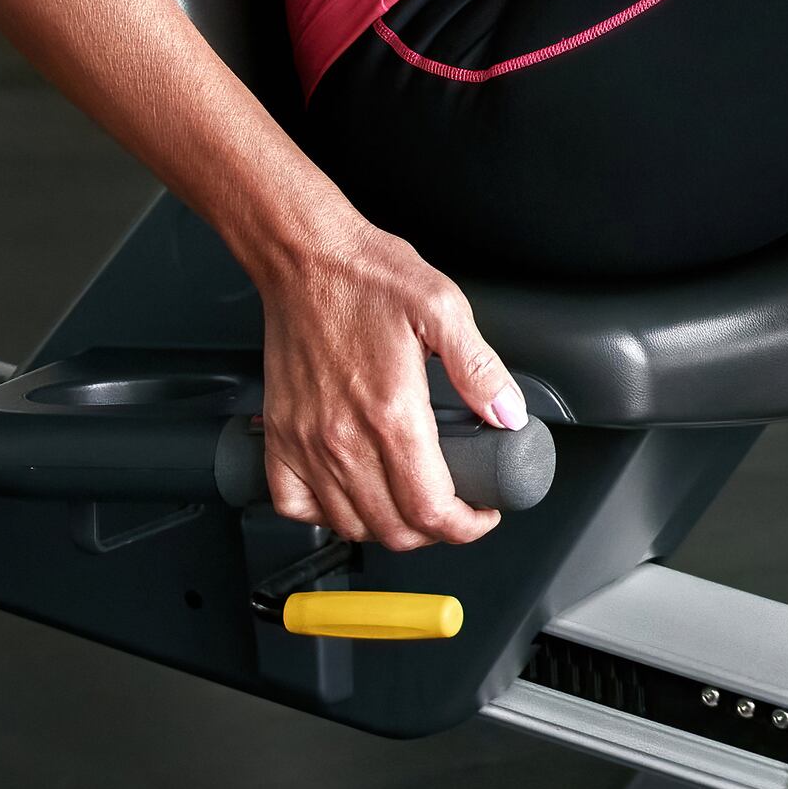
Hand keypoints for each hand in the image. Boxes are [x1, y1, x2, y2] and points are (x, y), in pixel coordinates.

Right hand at [251, 212, 524, 550]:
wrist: (304, 258)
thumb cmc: (367, 276)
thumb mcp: (443, 309)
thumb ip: (480, 368)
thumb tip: (508, 414)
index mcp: (391, 414)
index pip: (431, 509)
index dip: (466, 526)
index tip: (482, 513)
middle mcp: (343, 438)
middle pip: (394, 529)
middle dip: (435, 530)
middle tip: (456, 507)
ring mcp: (305, 442)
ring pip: (349, 524)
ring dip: (387, 527)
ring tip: (412, 504)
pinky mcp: (279, 435)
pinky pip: (293, 503)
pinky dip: (324, 514)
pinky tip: (350, 496)